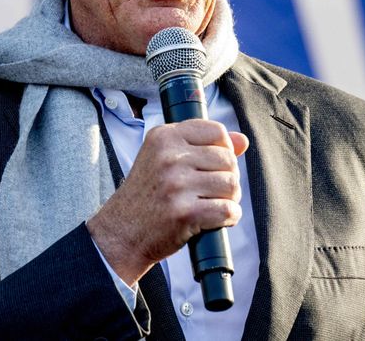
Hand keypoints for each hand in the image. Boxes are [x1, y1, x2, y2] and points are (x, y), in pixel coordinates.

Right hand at [86, 120, 248, 286]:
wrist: (122, 233)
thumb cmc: (148, 196)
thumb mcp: (164, 159)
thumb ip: (203, 146)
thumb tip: (242, 140)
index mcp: (163, 137)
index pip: (216, 131)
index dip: (225, 149)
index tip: (215, 165)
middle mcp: (168, 157)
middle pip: (228, 159)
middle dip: (228, 177)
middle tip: (213, 192)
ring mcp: (176, 184)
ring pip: (231, 184)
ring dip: (230, 198)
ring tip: (213, 204)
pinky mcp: (184, 212)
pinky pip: (227, 210)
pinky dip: (229, 217)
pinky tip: (216, 220)